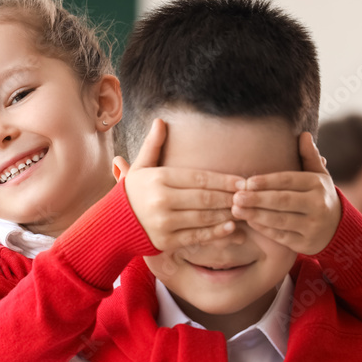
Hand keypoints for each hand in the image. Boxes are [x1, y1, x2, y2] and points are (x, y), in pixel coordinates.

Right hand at [116, 119, 242, 250]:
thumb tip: (160, 120)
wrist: (113, 224)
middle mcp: (162, 200)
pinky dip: (216, 233)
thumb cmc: (133, 193)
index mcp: (159, 178)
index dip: (224, 180)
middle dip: (230, 197)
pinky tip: (231, 228)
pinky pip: (196, 236)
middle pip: (205, 198)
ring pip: (204, 217)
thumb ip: (153, 145)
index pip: (199, 178)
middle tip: (248, 196)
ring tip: (243, 211)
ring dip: (227, 214)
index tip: (243, 181)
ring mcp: (164, 222)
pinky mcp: (166, 241)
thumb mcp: (141, 167)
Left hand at [230, 131, 341, 254]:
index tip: (247, 181)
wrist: (337, 228)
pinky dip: (263, 229)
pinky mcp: (305, 243)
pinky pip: (280, 236)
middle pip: (282, 201)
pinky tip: (248, 222)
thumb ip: (309, 156)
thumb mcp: (318, 175)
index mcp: (318, 184)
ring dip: (255, 215)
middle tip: (236, 197)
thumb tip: (304, 135)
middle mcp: (318, 205)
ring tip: (236, 210)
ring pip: (279, 220)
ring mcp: (312, 226)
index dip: (267, 181)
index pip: (289, 180)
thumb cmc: (319, 196)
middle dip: (257, 199)